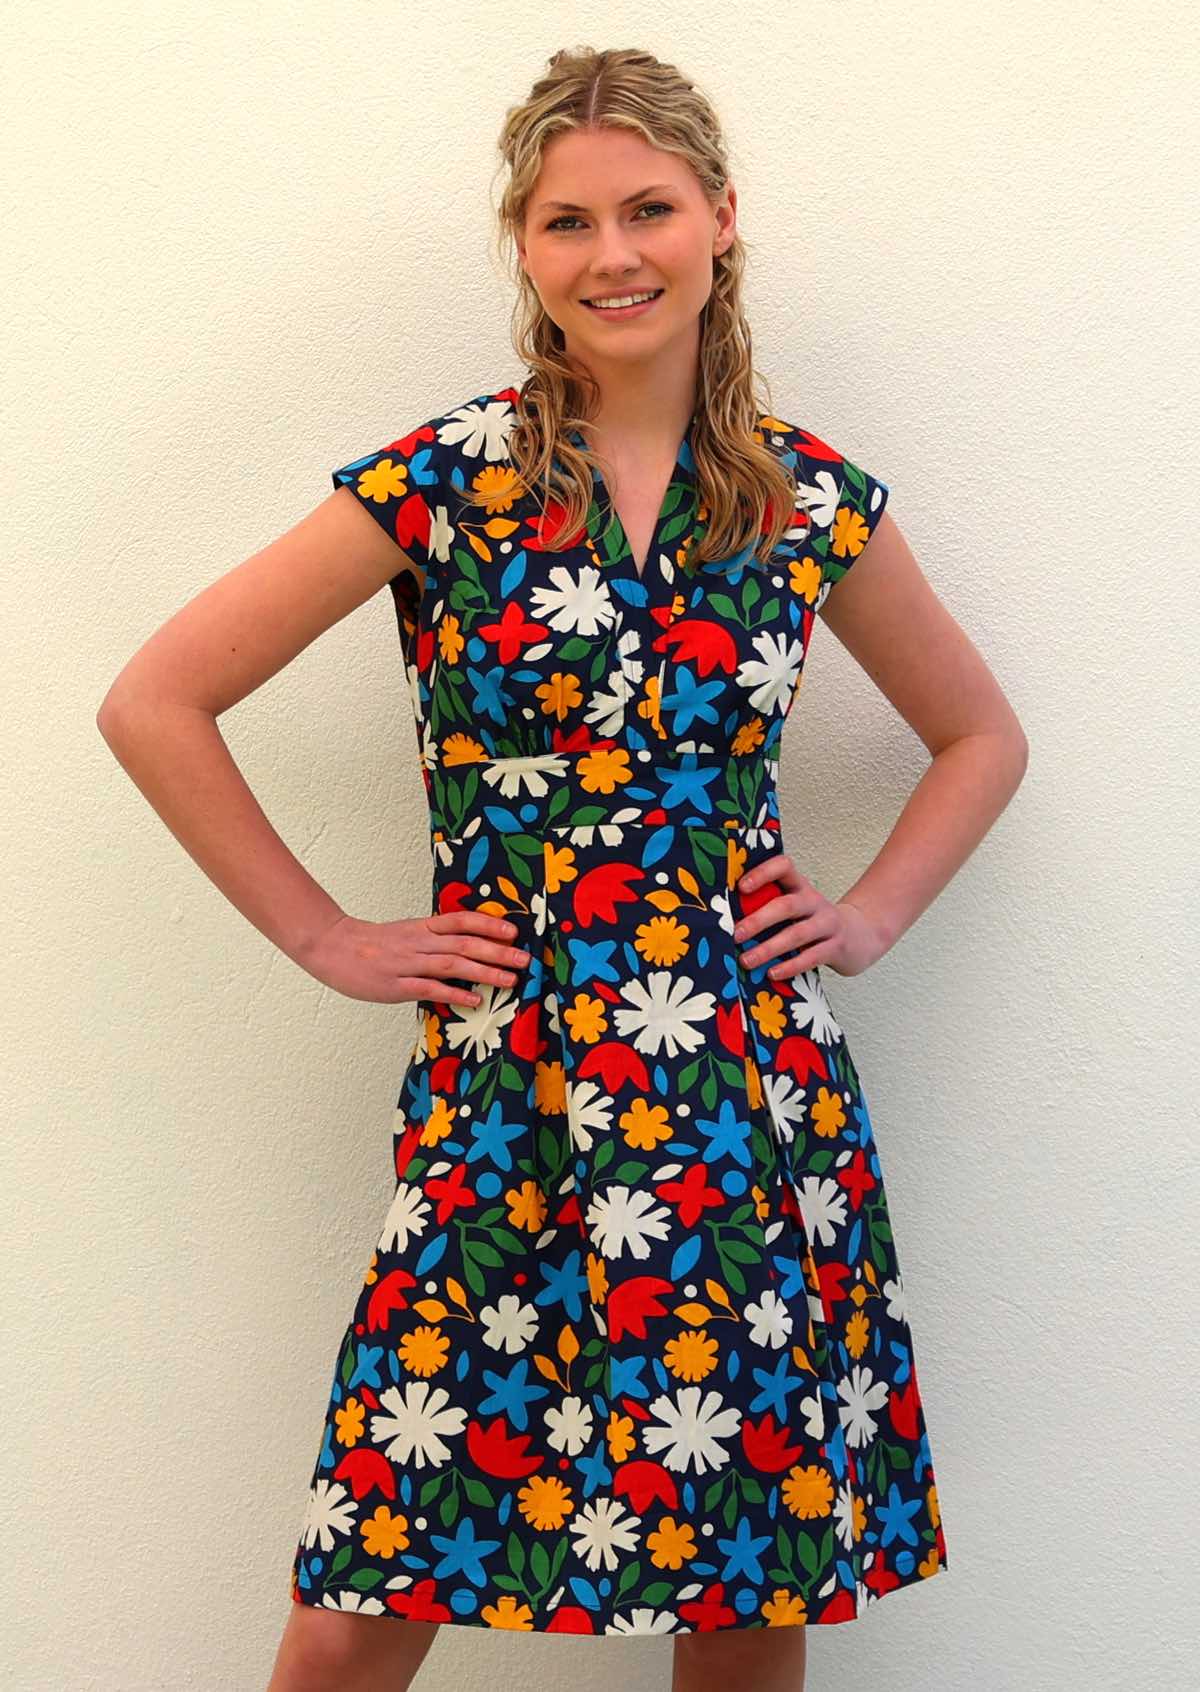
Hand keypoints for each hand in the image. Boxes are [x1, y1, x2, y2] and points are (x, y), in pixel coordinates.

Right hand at [299, 910, 531, 1004]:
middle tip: (525, 959)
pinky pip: (428, 988)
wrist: (333, 947)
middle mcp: (418, 942)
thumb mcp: (407, 932)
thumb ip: (434, 938)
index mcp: (421, 927)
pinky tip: (473, 1000)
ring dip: (484, 972)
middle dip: (497, 951)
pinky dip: (452, 993)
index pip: (460, 921)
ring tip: (510, 980)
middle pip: (464, 944)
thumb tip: (468, 945)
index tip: (513, 932)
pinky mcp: (395, 985)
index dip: (488, 925)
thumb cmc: (373, 943)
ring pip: (452, 965)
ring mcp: (407, 963)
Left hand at [733, 854, 889, 978]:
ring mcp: (827, 924)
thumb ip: (770, 907)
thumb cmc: (814, 922)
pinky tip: (772, 973)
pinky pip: (811, 957)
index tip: (741, 887)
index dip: (763, 873)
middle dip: (759, 920)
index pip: (784, 867)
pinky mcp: (836, 947)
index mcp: (800, 887)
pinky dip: (790, 966)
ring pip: (797, 934)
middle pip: (787, 906)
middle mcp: (814, 902)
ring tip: (746, 960)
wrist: (861, 936)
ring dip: (769, 948)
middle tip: (735, 934)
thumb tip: (728, 919)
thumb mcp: (797, 907)